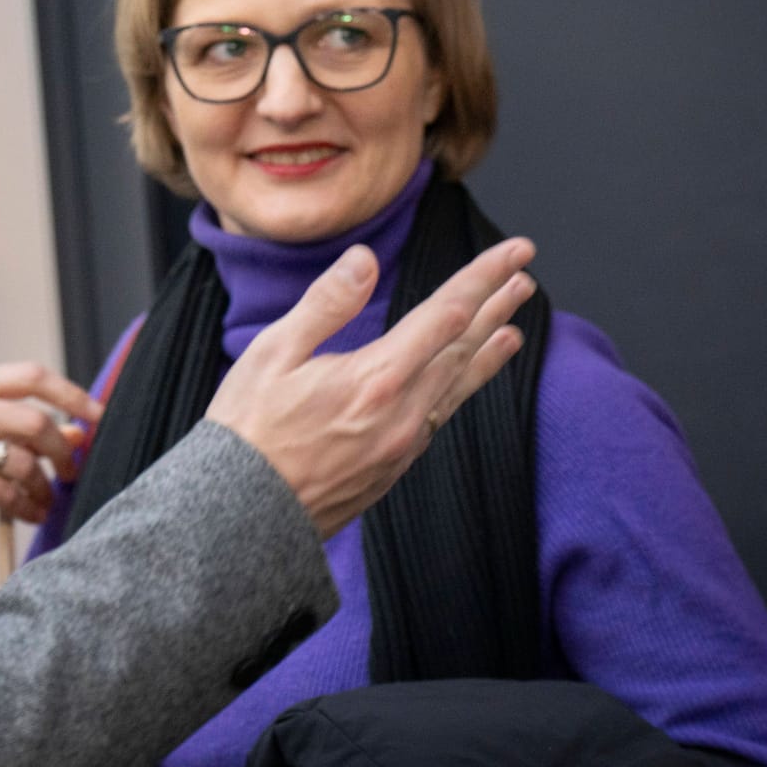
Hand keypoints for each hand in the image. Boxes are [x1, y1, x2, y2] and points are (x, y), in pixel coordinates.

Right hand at [0, 362, 100, 568]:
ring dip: (44, 487)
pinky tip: (28, 511)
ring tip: (45, 499)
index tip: (97, 414)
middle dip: (62, 450)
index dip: (72, 394)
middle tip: (71, 470)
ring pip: (23, 462)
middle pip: (34, 421)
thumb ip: (15, 422)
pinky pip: (6, 493)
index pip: (31, 376)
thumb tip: (75, 432)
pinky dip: (26, 506)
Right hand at [206, 238, 536, 537]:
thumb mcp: (272, 354)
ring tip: (513, 330)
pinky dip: (460, 389)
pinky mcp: (392, 467)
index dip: (483, 277)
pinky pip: (439, 417)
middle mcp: (402, 414)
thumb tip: (365, 259)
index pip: (446, 314)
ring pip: (456, 387)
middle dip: (495, 308)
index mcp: (375, 379)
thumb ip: (325, 304)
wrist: (242, 514)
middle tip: (524, 279)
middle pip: (462, 349)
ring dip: (486, 352)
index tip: (514, 252)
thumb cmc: (248, 430)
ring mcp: (402, 445)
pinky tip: (462, 381)